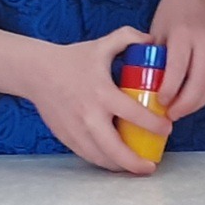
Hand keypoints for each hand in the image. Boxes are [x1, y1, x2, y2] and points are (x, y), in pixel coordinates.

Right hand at [21, 28, 170, 174]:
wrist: (37, 72)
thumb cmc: (73, 59)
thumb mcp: (102, 44)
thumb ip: (128, 37)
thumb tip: (151, 41)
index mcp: (102, 93)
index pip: (134, 114)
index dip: (154, 125)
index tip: (167, 129)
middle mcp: (89, 116)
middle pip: (115, 149)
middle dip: (136, 163)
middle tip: (151, 166)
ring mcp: (76, 130)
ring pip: (101, 158)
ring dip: (120, 167)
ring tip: (136, 168)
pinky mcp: (66, 138)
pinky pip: (88, 156)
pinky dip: (103, 163)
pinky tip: (115, 163)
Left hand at [151, 0, 204, 120]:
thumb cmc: (174, 11)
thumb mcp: (156, 32)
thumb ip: (154, 58)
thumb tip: (144, 87)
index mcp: (182, 33)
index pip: (178, 68)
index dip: (170, 90)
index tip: (161, 103)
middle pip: (200, 81)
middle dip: (185, 104)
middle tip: (171, 114)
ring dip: (197, 103)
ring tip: (180, 111)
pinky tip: (192, 99)